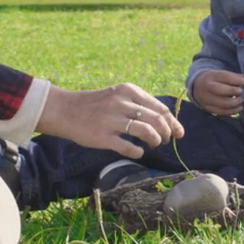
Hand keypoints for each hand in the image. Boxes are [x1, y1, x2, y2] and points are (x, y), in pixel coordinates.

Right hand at [36, 83, 184, 158]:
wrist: (64, 110)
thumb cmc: (95, 104)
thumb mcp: (117, 95)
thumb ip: (138, 104)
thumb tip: (165, 119)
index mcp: (127, 91)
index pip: (159, 107)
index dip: (173, 122)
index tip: (179, 132)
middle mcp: (121, 103)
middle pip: (156, 120)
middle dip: (167, 133)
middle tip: (166, 140)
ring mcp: (111, 120)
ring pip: (146, 132)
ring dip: (156, 141)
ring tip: (154, 145)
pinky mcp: (102, 137)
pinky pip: (128, 147)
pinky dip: (138, 151)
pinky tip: (138, 152)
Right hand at [191, 69, 243, 116]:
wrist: (197, 87)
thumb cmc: (216, 80)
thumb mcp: (224, 75)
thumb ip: (238, 77)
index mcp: (212, 76)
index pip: (225, 77)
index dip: (238, 80)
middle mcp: (207, 87)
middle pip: (220, 90)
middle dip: (234, 91)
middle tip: (242, 93)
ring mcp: (207, 99)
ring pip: (222, 103)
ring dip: (235, 103)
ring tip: (242, 100)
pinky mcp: (208, 108)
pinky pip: (221, 112)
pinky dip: (232, 111)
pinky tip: (239, 108)